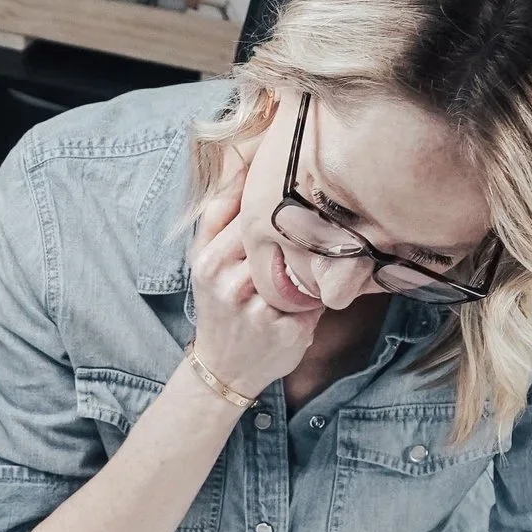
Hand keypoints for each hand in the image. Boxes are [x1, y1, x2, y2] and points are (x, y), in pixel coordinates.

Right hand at [186, 166, 321, 400]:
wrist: (223, 369)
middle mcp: (229, 283)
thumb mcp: (204, 259)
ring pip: (302, 260)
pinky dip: (325, 286)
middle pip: (276, 231)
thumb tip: (242, 162)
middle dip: (300, 220)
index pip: (249, 209)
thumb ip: (218, 214)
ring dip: (318, 251)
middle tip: (322, 207)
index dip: (277, 194)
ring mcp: (258, 308)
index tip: (298, 178)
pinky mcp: (286, 329)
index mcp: (209, 259)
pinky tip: (325, 282)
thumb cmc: (220, 305)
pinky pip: (318, 293)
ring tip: (328, 243)